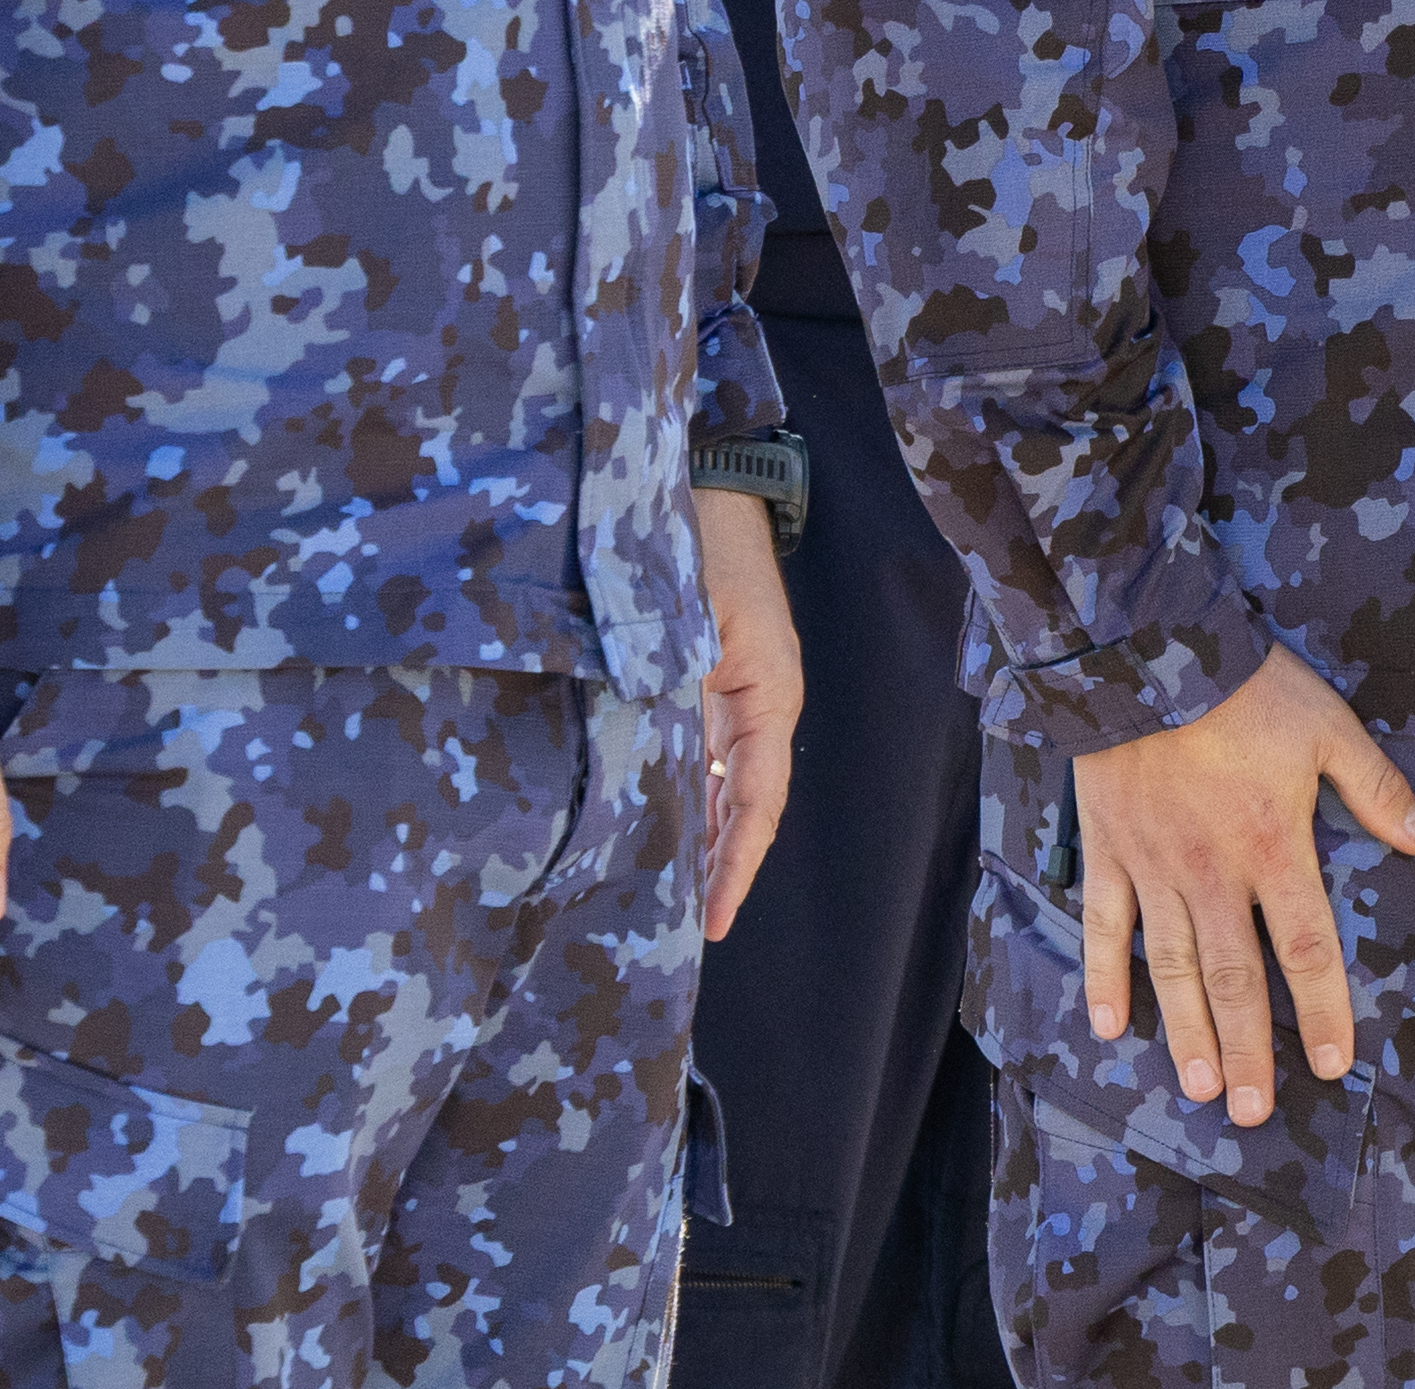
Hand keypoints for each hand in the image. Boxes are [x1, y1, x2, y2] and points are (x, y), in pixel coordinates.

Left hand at [691, 487, 804, 939]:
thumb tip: (645, 761)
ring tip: (665, 897)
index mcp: (769, 695)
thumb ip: (669, 684)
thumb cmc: (702, 541)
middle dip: (717, 868)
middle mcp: (759, 705)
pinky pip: (705, 757)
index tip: (711, 921)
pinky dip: (686, 798)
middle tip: (677, 931)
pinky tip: (656, 828)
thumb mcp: (690, 614)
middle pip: (745, 807)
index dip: (735, 866)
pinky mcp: (711, 683)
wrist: (709, 483)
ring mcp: (738, 696)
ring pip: (724, 787)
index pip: (758, 804)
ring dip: (700, 838)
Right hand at [1072, 652, 1414, 1125]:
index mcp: (1274, 848)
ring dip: (1185, 1030)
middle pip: (1236, 978)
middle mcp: (1213, 875)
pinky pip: (1103, 927)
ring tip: (1196, 1087)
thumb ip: (1375, 787)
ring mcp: (1153, 868)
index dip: (1323, 1010)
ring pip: (1171, 968)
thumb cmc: (1244, 686)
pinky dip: (1103, 977)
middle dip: (1246, 1050)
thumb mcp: (1326, 724)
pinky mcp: (1108, 850)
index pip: (1306, 948)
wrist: (1145, 649)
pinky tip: (1107, 1027)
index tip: (1333, 1064)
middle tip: (1250, 1111)